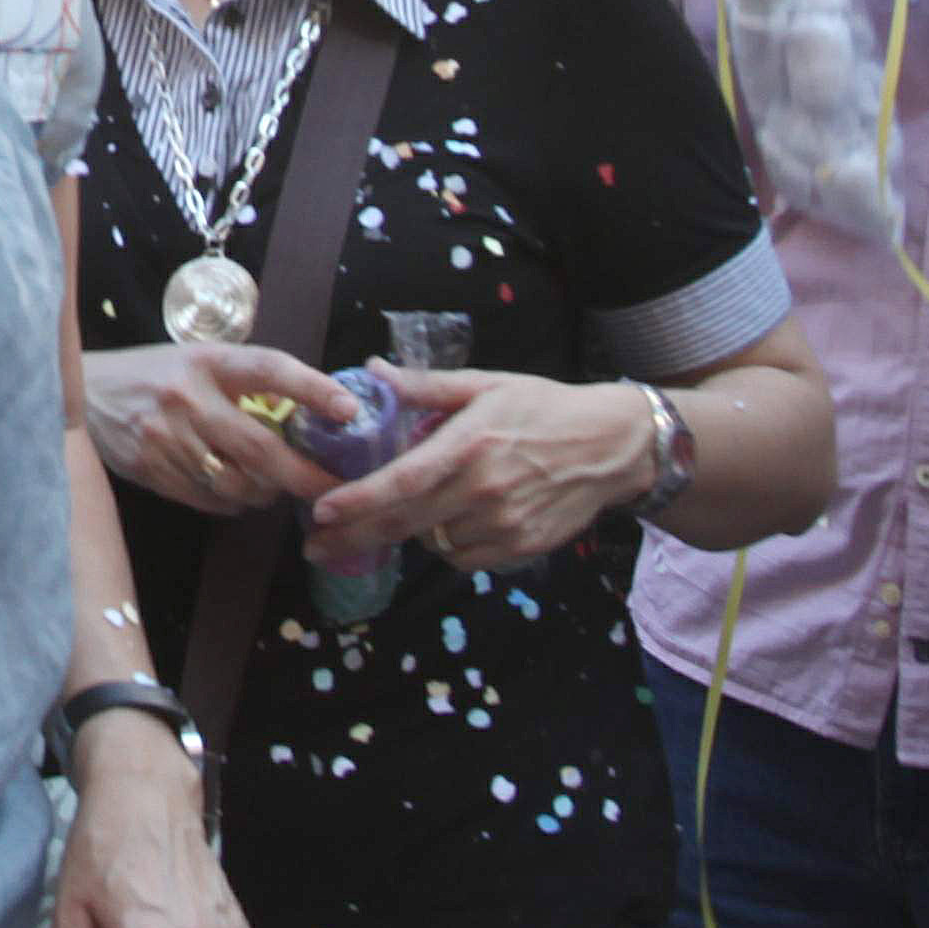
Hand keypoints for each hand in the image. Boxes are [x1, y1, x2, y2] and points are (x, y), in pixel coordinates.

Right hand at [84, 343, 363, 517]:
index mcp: (207, 362)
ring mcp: (167, 439)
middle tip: (334, 489)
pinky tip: (236, 491)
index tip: (349, 410)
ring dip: (265, 493)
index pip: (269, 370)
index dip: (313, 388)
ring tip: (272, 486)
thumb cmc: (155, 375)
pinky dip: (233, 503)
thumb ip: (245, 382)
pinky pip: (210, 501)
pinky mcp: (152, 471)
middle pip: (259, 447)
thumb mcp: (199, 361)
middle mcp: (187, 399)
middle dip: (304, 475)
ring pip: (237, 484)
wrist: (83, 395)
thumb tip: (311, 413)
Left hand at [310, 371, 660, 575]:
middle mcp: (484, 489)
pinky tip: (448, 522)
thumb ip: (427, 386)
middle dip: (354, 537)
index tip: (320, 511)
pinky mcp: (522, 547)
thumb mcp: (486, 384)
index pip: (402, 481)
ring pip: (434, 542)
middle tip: (315, 546)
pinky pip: (466, 556)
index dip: (358, 501)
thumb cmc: (545, 407)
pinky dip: (448, 545)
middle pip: (405, 523)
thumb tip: (373, 371)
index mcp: (470, 444)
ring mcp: (504, 523)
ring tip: (405, 513)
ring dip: (411, 533)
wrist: (613, 445)